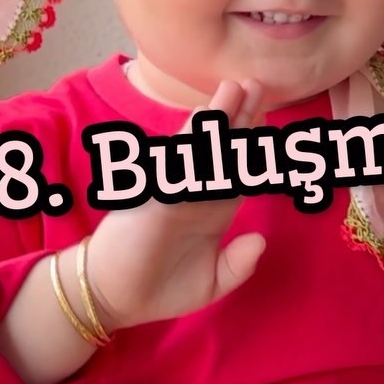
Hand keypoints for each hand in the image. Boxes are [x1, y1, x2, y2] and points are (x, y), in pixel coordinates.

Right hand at [85, 78, 266, 329]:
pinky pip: (178, 166)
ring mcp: (175, 191)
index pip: (239, 169)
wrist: (116, 299)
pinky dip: (193, 143)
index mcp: (213, 210)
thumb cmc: (162, 289)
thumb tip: (260, 241)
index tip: (268, 115)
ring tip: (236, 87)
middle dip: (242, 118)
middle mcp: (196, 194)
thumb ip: (237, 265)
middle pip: (224, 150)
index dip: (254, 144)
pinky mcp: (156, 197)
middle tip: (257, 85)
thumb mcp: (212, 283)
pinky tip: (207, 119)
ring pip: (202, 149)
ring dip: (219, 118)